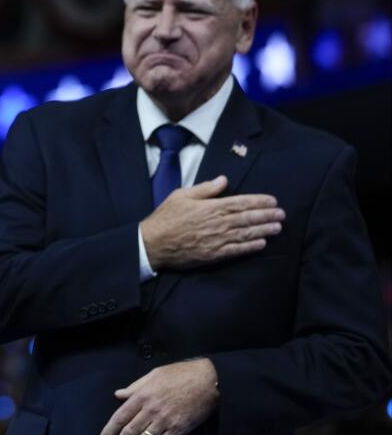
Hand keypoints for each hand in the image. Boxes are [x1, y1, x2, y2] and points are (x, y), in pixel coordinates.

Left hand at [98, 358, 217, 434]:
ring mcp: (165, 421)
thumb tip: (119, 395)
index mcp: (142, 395)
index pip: (120, 416)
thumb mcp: (154, 374)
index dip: (110, 430)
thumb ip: (135, 386)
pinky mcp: (179, 430)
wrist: (207, 380)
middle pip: (130, 432)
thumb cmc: (180, 374)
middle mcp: (150, 409)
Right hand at [140, 176, 283, 269]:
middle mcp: (217, 223)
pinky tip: (262, 244)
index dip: (259, 201)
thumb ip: (205, 189)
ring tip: (277, 227)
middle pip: (247, 218)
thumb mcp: (181, 196)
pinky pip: (236, 250)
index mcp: (211, 207)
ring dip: (264, 230)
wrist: (152, 243)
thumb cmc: (165, 217)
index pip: (241, 202)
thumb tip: (223, 180)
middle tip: (281, 214)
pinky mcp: (213, 254)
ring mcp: (216, 240)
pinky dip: (250, 247)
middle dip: (266, 215)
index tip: (273, 201)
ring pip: (246, 234)